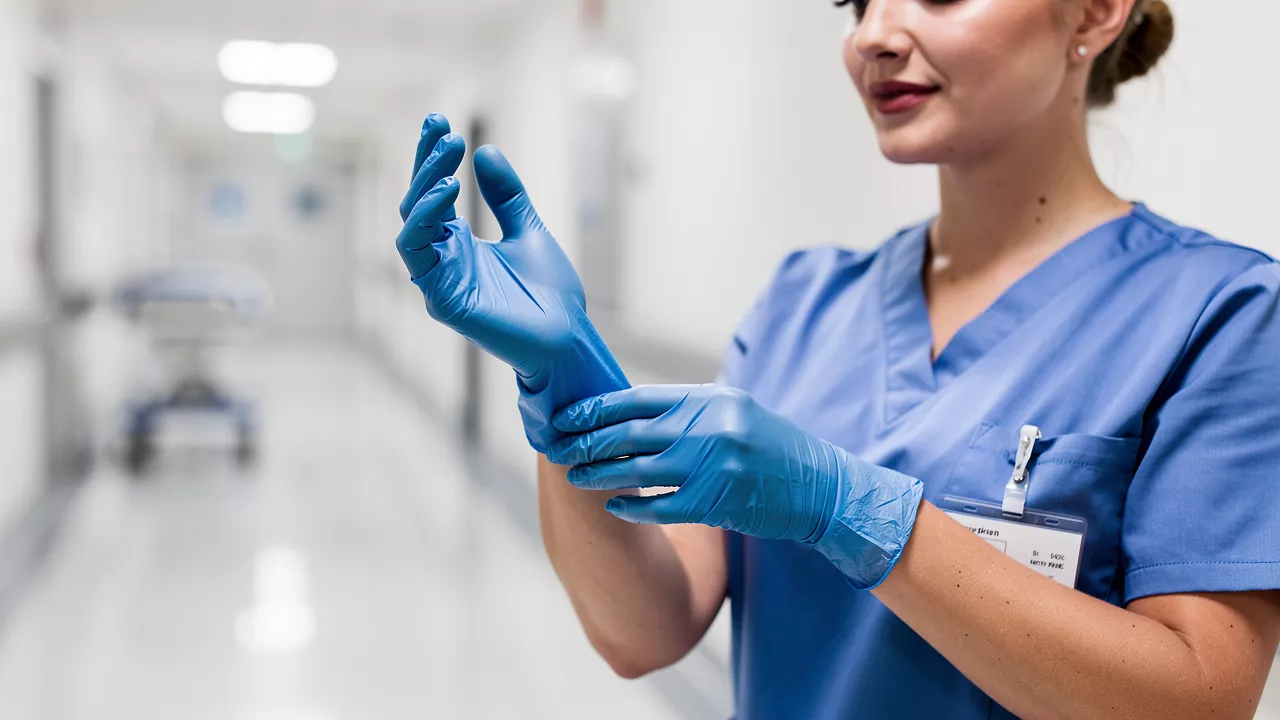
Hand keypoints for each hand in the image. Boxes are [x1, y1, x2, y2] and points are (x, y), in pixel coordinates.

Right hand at [395, 114, 627, 451]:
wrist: (568, 337)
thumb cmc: (551, 295)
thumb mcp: (529, 231)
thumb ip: (507, 197)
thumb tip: (487, 152)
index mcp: (460, 245)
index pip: (434, 194)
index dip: (432, 158)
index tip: (439, 122)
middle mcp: (444, 260)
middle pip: (418, 204)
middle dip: (426, 164)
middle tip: (444, 132)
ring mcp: (439, 280)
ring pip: (411, 225)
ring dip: (424, 187)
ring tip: (449, 158)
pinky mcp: (442, 299)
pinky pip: (417, 253)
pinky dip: (426, 219)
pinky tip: (449, 190)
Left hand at [548, 385, 923, 589]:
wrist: (820, 486)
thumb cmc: (770, 448)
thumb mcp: (732, 411)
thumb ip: (687, 410)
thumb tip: (626, 411)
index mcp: (709, 399)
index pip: (637, 398)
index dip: (595, 408)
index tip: (566, 416)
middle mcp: (708, 427)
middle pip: (628, 432)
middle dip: (585, 441)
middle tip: (556, 447)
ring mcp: (712, 465)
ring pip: (636, 469)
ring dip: (598, 474)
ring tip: (574, 476)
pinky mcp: (716, 502)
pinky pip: (659, 505)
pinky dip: (631, 507)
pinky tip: (612, 507)